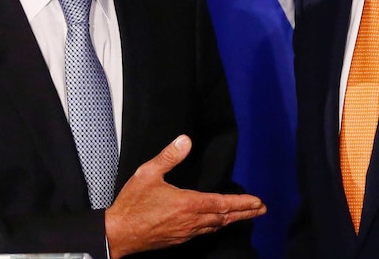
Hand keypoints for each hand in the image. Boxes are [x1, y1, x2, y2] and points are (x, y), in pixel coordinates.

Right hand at [104, 134, 266, 257]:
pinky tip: (215, 224)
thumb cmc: (132, 203)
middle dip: (244, 213)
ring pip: (214, 226)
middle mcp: (191, 221)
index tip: (258, 201)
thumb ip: (169, 156)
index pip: (222, 203)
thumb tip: (185, 140)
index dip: (241, 202)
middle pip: (224, 217)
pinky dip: (215, 226)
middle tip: (260, 210)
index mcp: (187, 204)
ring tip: (244, 215)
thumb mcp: (148, 173)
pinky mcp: (178, 239)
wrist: (118, 233)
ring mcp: (185, 232)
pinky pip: (203, 232)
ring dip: (231, 220)